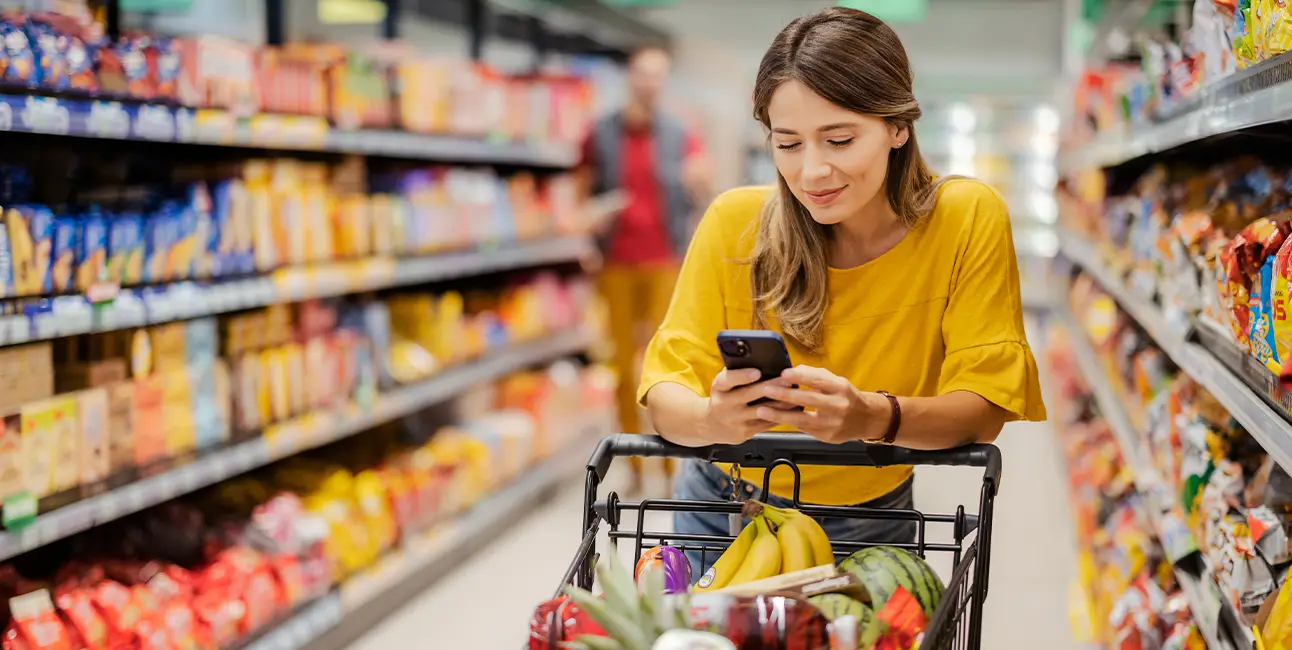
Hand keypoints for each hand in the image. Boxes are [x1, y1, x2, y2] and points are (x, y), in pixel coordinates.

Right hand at [701, 368, 796, 443]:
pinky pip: (766, 423)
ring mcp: (734, 420)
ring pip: (762, 410)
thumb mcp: (724, 384)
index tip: (757, 372)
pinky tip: (791, 408)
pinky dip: (780, 415)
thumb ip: (737, 372)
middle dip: (770, 386)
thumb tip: (760, 359)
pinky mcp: (744, 432)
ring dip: (780, 402)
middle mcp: (724, 404)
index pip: (728, 379)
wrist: (713, 424)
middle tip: (787, 380)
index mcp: (719, 387)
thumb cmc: (725, 397)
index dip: (742, 375)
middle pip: (749, 394)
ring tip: (795, 394)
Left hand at [753, 365, 889, 443]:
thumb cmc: (846, 396)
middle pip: (809, 400)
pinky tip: (773, 419)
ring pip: (803, 420)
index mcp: (840, 388)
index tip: (783, 373)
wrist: (866, 419)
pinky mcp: (827, 437)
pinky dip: (788, 423)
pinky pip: (804, 429)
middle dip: (784, 395)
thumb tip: (793, 370)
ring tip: (762, 410)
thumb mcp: (836, 381)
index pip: (818, 380)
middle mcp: (838, 406)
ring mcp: (832, 424)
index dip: (800, 377)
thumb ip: (816, 375)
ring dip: (780, 415)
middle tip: (766, 390)